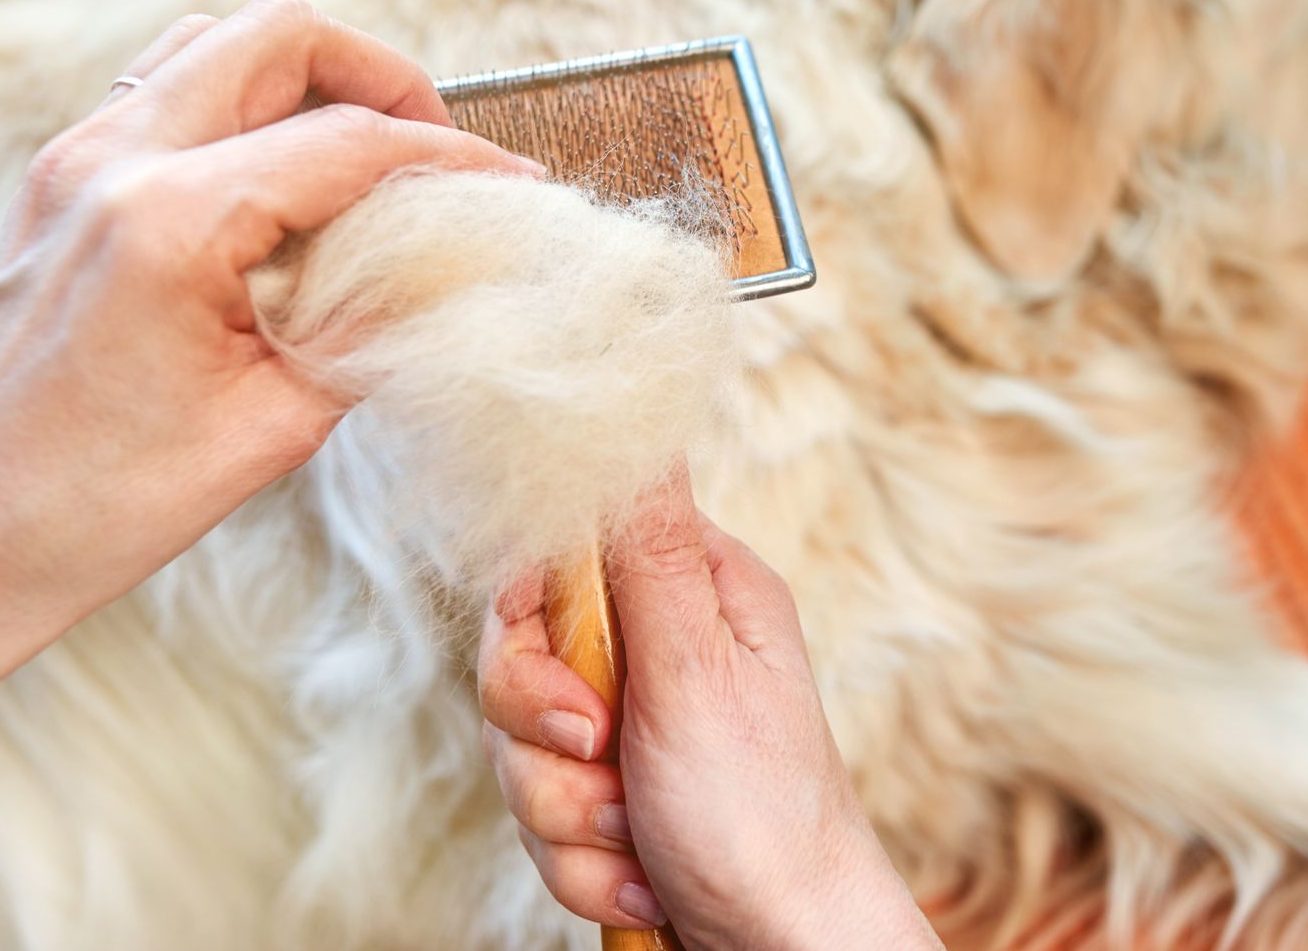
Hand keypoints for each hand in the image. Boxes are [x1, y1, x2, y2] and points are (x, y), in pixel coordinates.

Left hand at [0, 0, 541, 754]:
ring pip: (215, 45)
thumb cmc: (93, 508)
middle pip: (281, 37)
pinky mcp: (57, 185)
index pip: (349, 144)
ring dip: (305, 82)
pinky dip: (241, 110)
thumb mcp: (271, 427)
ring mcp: (72, 163)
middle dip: (380, 79)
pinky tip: (278, 192)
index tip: (512, 188)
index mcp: (169, 222)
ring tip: (361, 163)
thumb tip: (447, 278)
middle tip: (432, 156)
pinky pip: (165, 94)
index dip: (453, 163)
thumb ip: (370, 332)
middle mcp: (112, 162)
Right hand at [479, 468, 941, 950]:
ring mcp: (634, 728)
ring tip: (641, 840)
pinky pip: (543, 819)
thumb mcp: (697, 672)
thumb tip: (633, 412)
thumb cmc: (764, 814)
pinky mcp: (613, 799)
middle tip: (609, 764)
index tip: (571, 692)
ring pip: (522, 749)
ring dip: (571, 819)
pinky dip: (585, 866)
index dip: (531, 627)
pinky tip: (645, 879)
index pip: (557, 554)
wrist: (786, 950)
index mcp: (693, 592)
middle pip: (521, 658)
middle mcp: (661, 649)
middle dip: (547, 742)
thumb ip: (642, 553)